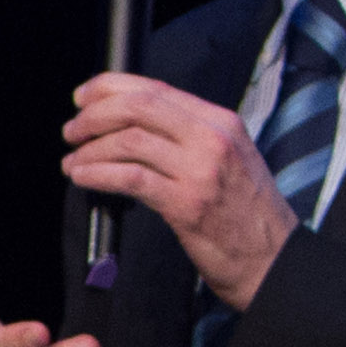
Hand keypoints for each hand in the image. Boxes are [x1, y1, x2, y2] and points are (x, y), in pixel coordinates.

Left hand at [60, 73, 294, 306]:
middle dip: (93, 115)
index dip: (110, 87)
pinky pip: (130, 178)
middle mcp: (213, 138)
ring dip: (90, 149)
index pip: (156, 88)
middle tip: (72, 130)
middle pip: (138, 107)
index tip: (83, 96)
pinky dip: (97, 174)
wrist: (273, 259)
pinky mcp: (187, 203)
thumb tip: (130, 123)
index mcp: (220, 121)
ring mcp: (201, 170)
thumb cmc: (245, 213)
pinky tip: (83, 177)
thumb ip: (186, 135)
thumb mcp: (227, 158)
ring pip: (129, 141)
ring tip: (74, 161)